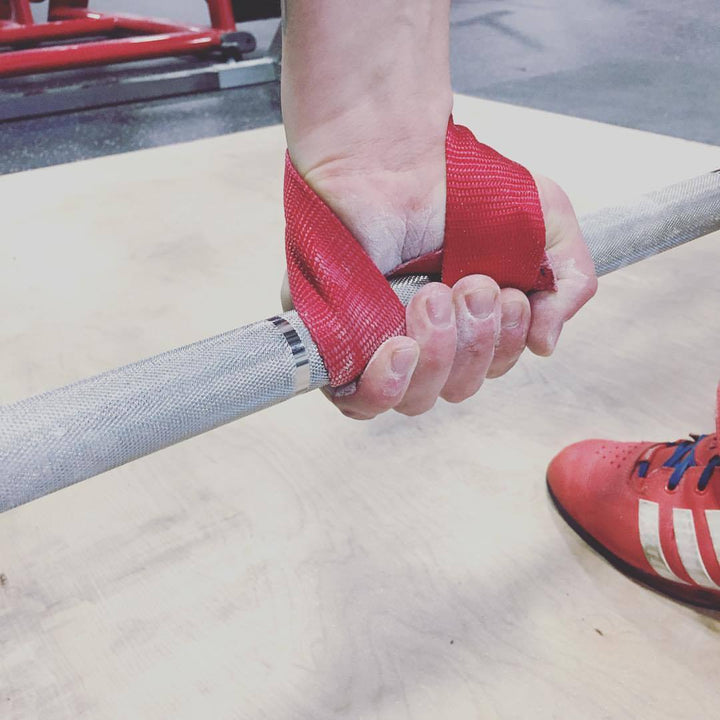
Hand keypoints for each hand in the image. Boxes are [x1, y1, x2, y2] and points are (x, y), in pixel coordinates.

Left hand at [282, 164, 596, 418]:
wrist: (389, 159)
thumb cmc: (461, 186)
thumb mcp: (545, 226)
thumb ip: (568, 282)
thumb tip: (545, 345)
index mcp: (464, 321)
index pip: (489, 369)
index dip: (505, 347)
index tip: (506, 294)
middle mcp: (422, 337)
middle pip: (455, 389)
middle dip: (475, 343)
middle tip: (470, 285)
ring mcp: (378, 342)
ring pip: (414, 398)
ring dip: (439, 355)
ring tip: (433, 296)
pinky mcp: (339, 341)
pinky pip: (355, 400)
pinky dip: (384, 388)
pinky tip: (401, 349)